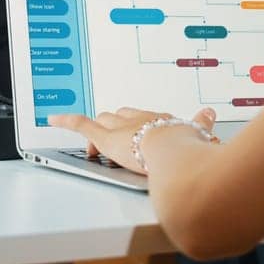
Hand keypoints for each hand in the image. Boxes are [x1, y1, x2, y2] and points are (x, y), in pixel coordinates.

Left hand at [50, 106, 217, 174]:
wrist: (176, 151)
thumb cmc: (189, 147)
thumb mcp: (200, 135)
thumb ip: (204, 123)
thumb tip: (211, 112)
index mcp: (162, 120)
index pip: (146, 117)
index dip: (139, 125)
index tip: (140, 131)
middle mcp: (141, 118)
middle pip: (122, 116)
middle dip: (117, 126)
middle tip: (119, 143)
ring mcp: (122, 127)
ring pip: (104, 121)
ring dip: (98, 132)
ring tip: (95, 147)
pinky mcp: (105, 137)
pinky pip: (81, 124)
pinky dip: (66, 121)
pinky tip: (52, 119)